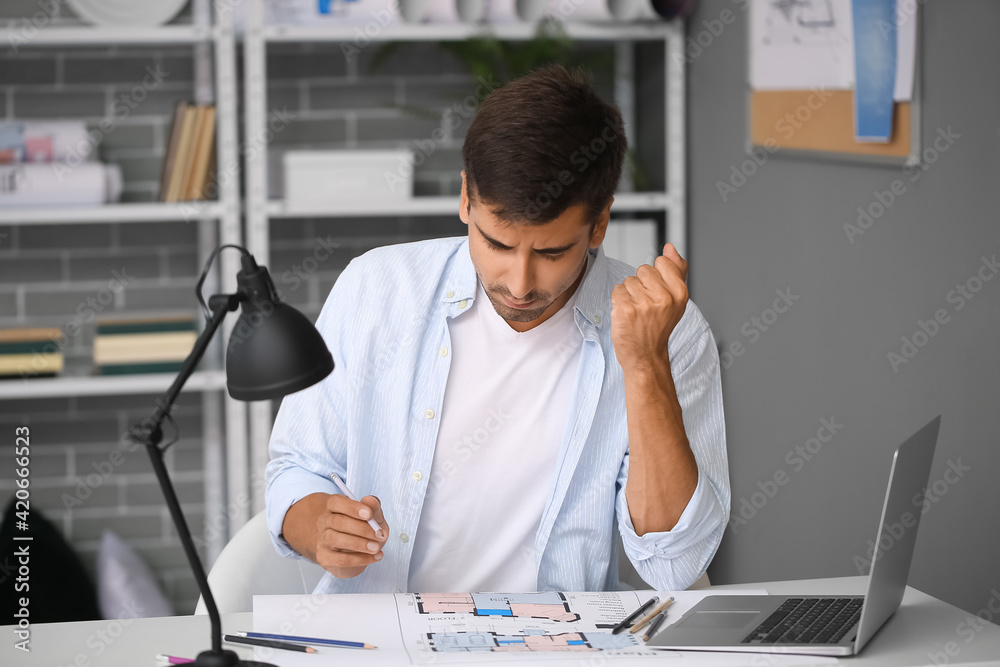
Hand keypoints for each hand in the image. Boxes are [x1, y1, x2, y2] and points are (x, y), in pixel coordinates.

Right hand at [315, 494, 388, 578]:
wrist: (355, 552)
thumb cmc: (364, 530)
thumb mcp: (373, 518)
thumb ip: (373, 508)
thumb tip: (370, 500)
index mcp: (334, 507)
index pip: (336, 502)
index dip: (352, 507)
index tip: (369, 514)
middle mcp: (324, 521)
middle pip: (337, 521)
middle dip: (360, 528)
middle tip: (379, 534)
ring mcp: (322, 540)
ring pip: (334, 539)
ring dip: (358, 544)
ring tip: (376, 547)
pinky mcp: (324, 557)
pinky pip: (339, 559)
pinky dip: (359, 559)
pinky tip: (374, 557)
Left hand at [610, 243, 688, 372]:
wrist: (646, 356)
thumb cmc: (659, 326)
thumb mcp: (676, 299)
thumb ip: (676, 270)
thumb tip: (670, 247)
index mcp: (680, 292)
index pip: (661, 262)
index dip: (656, 277)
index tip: (658, 294)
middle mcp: (664, 297)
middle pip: (643, 270)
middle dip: (641, 285)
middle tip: (646, 306)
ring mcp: (644, 304)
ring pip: (628, 281)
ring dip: (629, 294)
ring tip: (637, 312)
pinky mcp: (625, 309)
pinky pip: (617, 290)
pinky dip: (619, 301)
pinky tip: (627, 315)